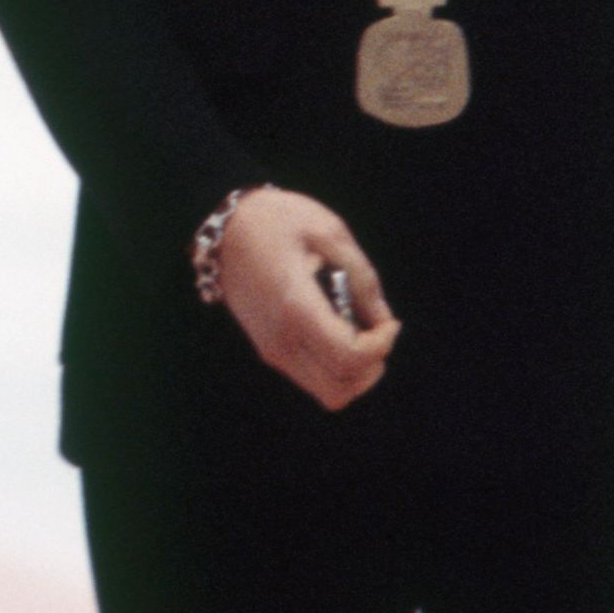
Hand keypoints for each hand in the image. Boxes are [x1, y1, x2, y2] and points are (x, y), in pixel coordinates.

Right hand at [216, 189, 396, 410]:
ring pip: (326, 392)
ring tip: (357, 330)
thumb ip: (362, 277)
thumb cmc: (277, 220)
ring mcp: (271, 350)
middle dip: (370, 367)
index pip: (348, 357)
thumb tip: (384, 318)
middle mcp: (281, 340)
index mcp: (296, 307)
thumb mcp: (329, 232)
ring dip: (354, 371)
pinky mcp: (268, 350)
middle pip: (339, 390)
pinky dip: (335, 367)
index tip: (389, 321)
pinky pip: (312, 377)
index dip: (381, 345)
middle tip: (377, 331)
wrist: (224, 227)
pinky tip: (337, 329)